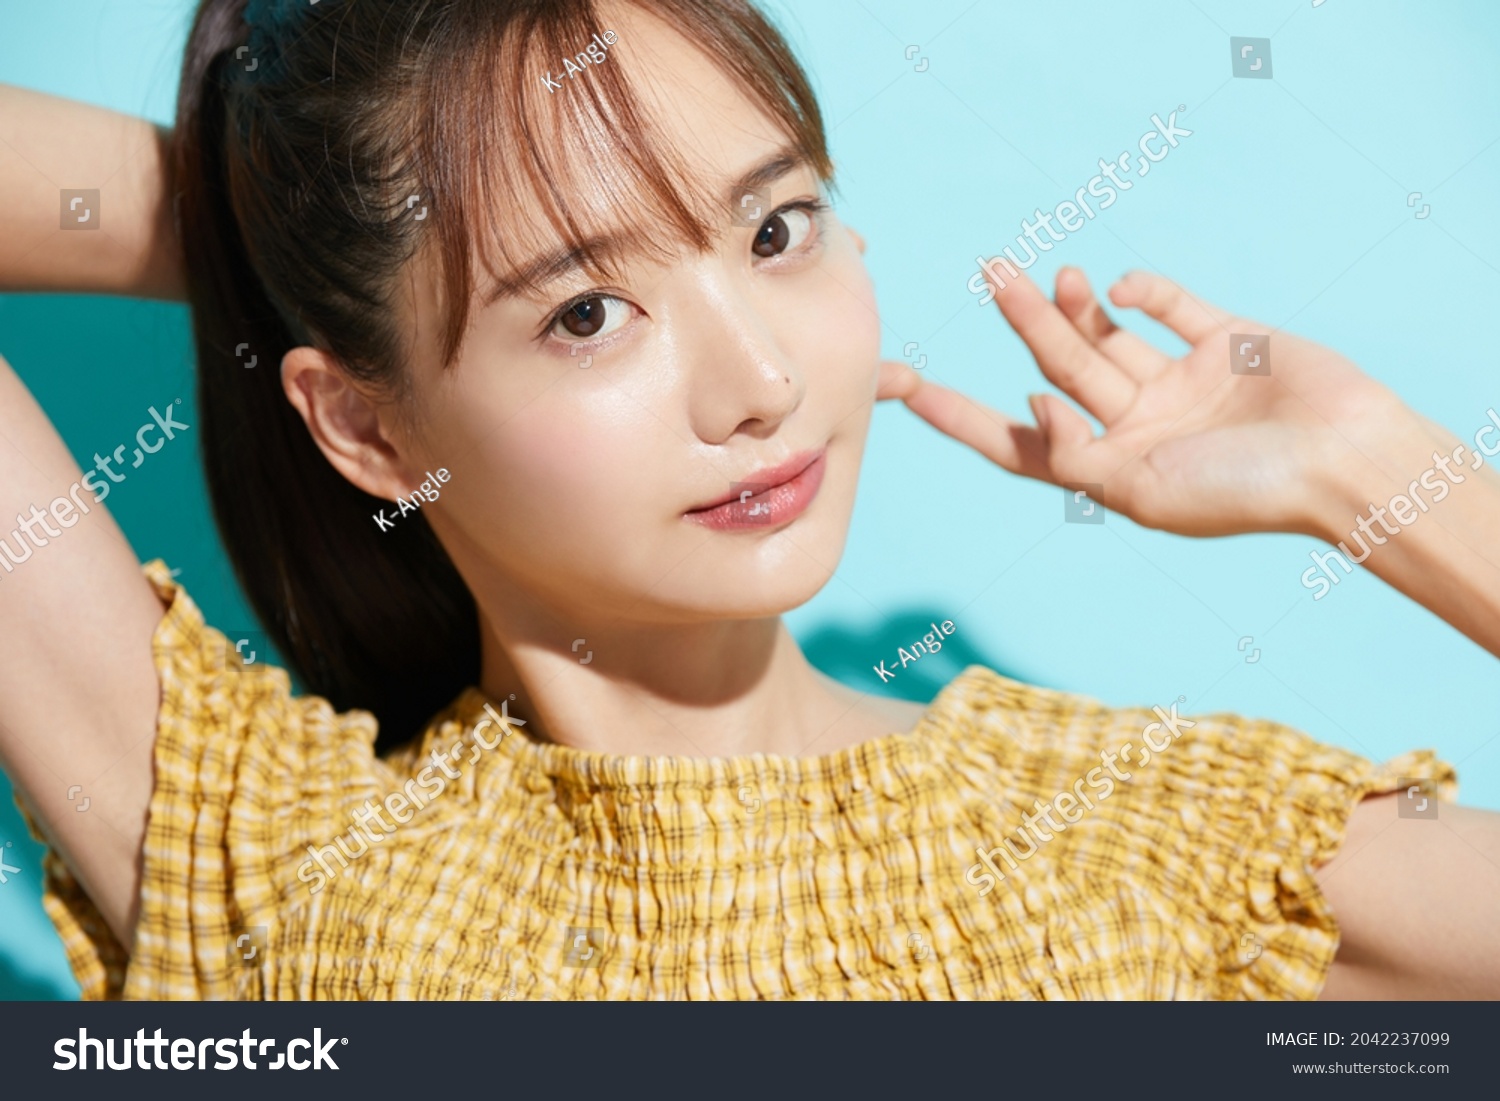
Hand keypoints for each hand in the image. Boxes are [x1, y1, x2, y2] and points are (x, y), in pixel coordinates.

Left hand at [877, 266, 1418, 539]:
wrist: (1346, 460)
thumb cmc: (1244, 491)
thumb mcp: (1142, 492)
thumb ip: (1077, 456)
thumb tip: (1029, 408)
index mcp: (1112, 470)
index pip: (1020, 445)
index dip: (964, 419)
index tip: (909, 391)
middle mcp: (1137, 426)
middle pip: (1062, 369)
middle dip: (1024, 323)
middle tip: (991, 272)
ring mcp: (1178, 383)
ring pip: (1104, 336)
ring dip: (1068, 306)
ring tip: (1037, 271)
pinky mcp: (1222, 343)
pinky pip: (1169, 309)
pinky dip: (1141, 294)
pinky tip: (1116, 287)